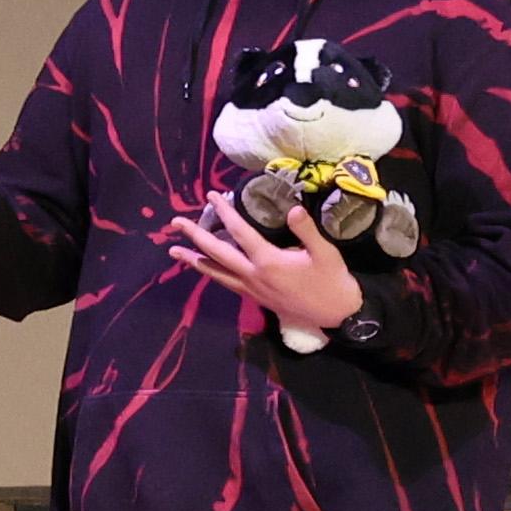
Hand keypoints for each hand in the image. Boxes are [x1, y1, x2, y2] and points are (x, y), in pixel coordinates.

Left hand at [162, 185, 361, 336]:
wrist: (336, 314)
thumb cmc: (332, 281)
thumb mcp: (325, 252)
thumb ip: (306, 230)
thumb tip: (292, 209)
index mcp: (268, 262)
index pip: (239, 232)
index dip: (224, 212)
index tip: (212, 196)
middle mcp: (252, 276)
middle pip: (216, 254)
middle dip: (194, 237)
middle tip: (174, 223)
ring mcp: (251, 289)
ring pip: (215, 273)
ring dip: (194, 260)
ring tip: (174, 252)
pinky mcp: (255, 297)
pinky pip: (225, 283)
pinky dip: (211, 273)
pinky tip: (204, 268)